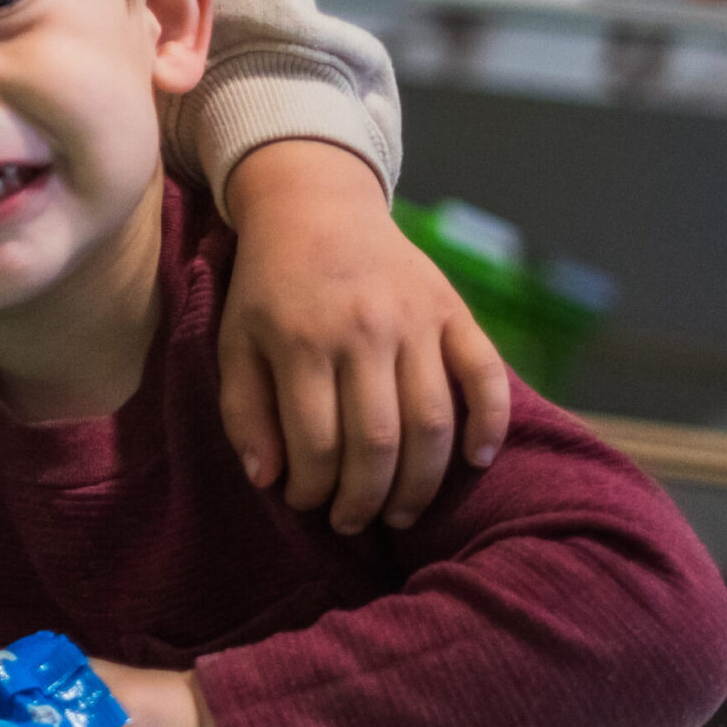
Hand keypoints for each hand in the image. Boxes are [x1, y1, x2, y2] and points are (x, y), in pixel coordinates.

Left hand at [220, 138, 511, 532]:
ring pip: (433, 422)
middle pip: (380, 442)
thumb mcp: (235, 338)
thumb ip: (244, 409)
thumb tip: (269, 480)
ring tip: (401, 513)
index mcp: (302, 340)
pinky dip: (490, 424)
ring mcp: (416, 319)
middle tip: (354, 521)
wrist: (314, 205)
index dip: (314, 489)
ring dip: (421, 483)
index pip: (317, 443)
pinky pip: (486, 375)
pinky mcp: (453, 309)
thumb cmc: (269, 284)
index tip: (306, 504)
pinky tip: (475, 463)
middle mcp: (364, 330)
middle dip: (366, 499)